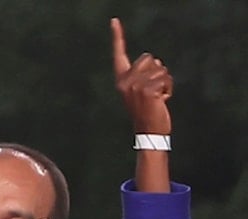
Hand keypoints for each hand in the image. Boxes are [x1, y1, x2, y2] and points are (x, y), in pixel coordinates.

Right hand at [112, 17, 171, 133]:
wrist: (149, 132)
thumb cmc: (147, 112)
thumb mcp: (140, 92)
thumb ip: (144, 75)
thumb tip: (156, 62)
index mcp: (121, 80)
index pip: (119, 55)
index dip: (117, 37)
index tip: (114, 20)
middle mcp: (125, 81)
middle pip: (149, 58)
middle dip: (157, 72)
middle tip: (152, 92)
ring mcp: (136, 86)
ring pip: (160, 68)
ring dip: (165, 82)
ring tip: (158, 97)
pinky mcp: (148, 90)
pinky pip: (166, 79)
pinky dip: (169, 89)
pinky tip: (162, 100)